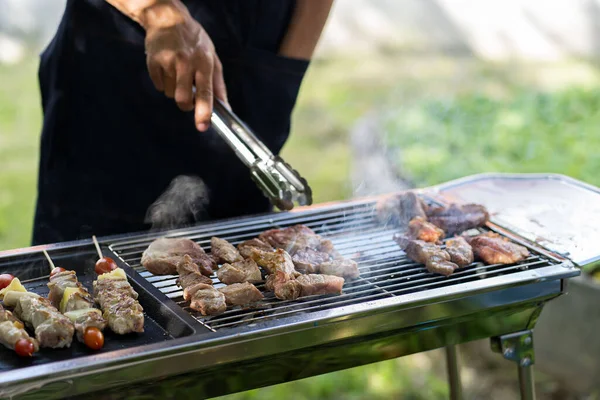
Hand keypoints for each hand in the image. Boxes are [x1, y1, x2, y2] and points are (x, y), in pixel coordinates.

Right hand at [142, 1, 227, 130]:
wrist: (167, 18)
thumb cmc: (195, 41)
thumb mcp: (213, 58)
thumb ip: (219, 85)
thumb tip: (226, 109)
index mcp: (204, 62)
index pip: (205, 91)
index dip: (204, 111)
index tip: (203, 126)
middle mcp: (185, 62)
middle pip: (183, 98)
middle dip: (186, 105)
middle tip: (188, 99)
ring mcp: (167, 61)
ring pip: (170, 94)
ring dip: (174, 90)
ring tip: (177, 73)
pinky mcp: (153, 62)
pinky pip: (159, 86)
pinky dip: (164, 83)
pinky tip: (167, 68)